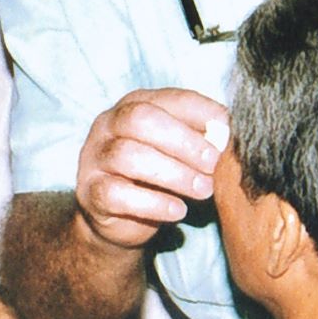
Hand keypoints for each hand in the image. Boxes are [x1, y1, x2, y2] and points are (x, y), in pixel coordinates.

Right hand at [76, 88, 228, 249]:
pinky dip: (153, 203)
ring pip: (128, 155)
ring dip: (173, 173)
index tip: (227, 130)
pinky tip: (178, 211)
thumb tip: (228, 134)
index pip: (167, 98)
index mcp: (134, 105)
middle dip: (183, 140)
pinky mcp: (90, 192)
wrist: (121, 219)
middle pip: (140, 119)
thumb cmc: (158, 177)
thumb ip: (201, 139)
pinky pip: (117, 194)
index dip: (200, 111)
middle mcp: (109, 124)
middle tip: (213, 163)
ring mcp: (94, 158)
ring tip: (203, 190)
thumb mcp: (181, 154)